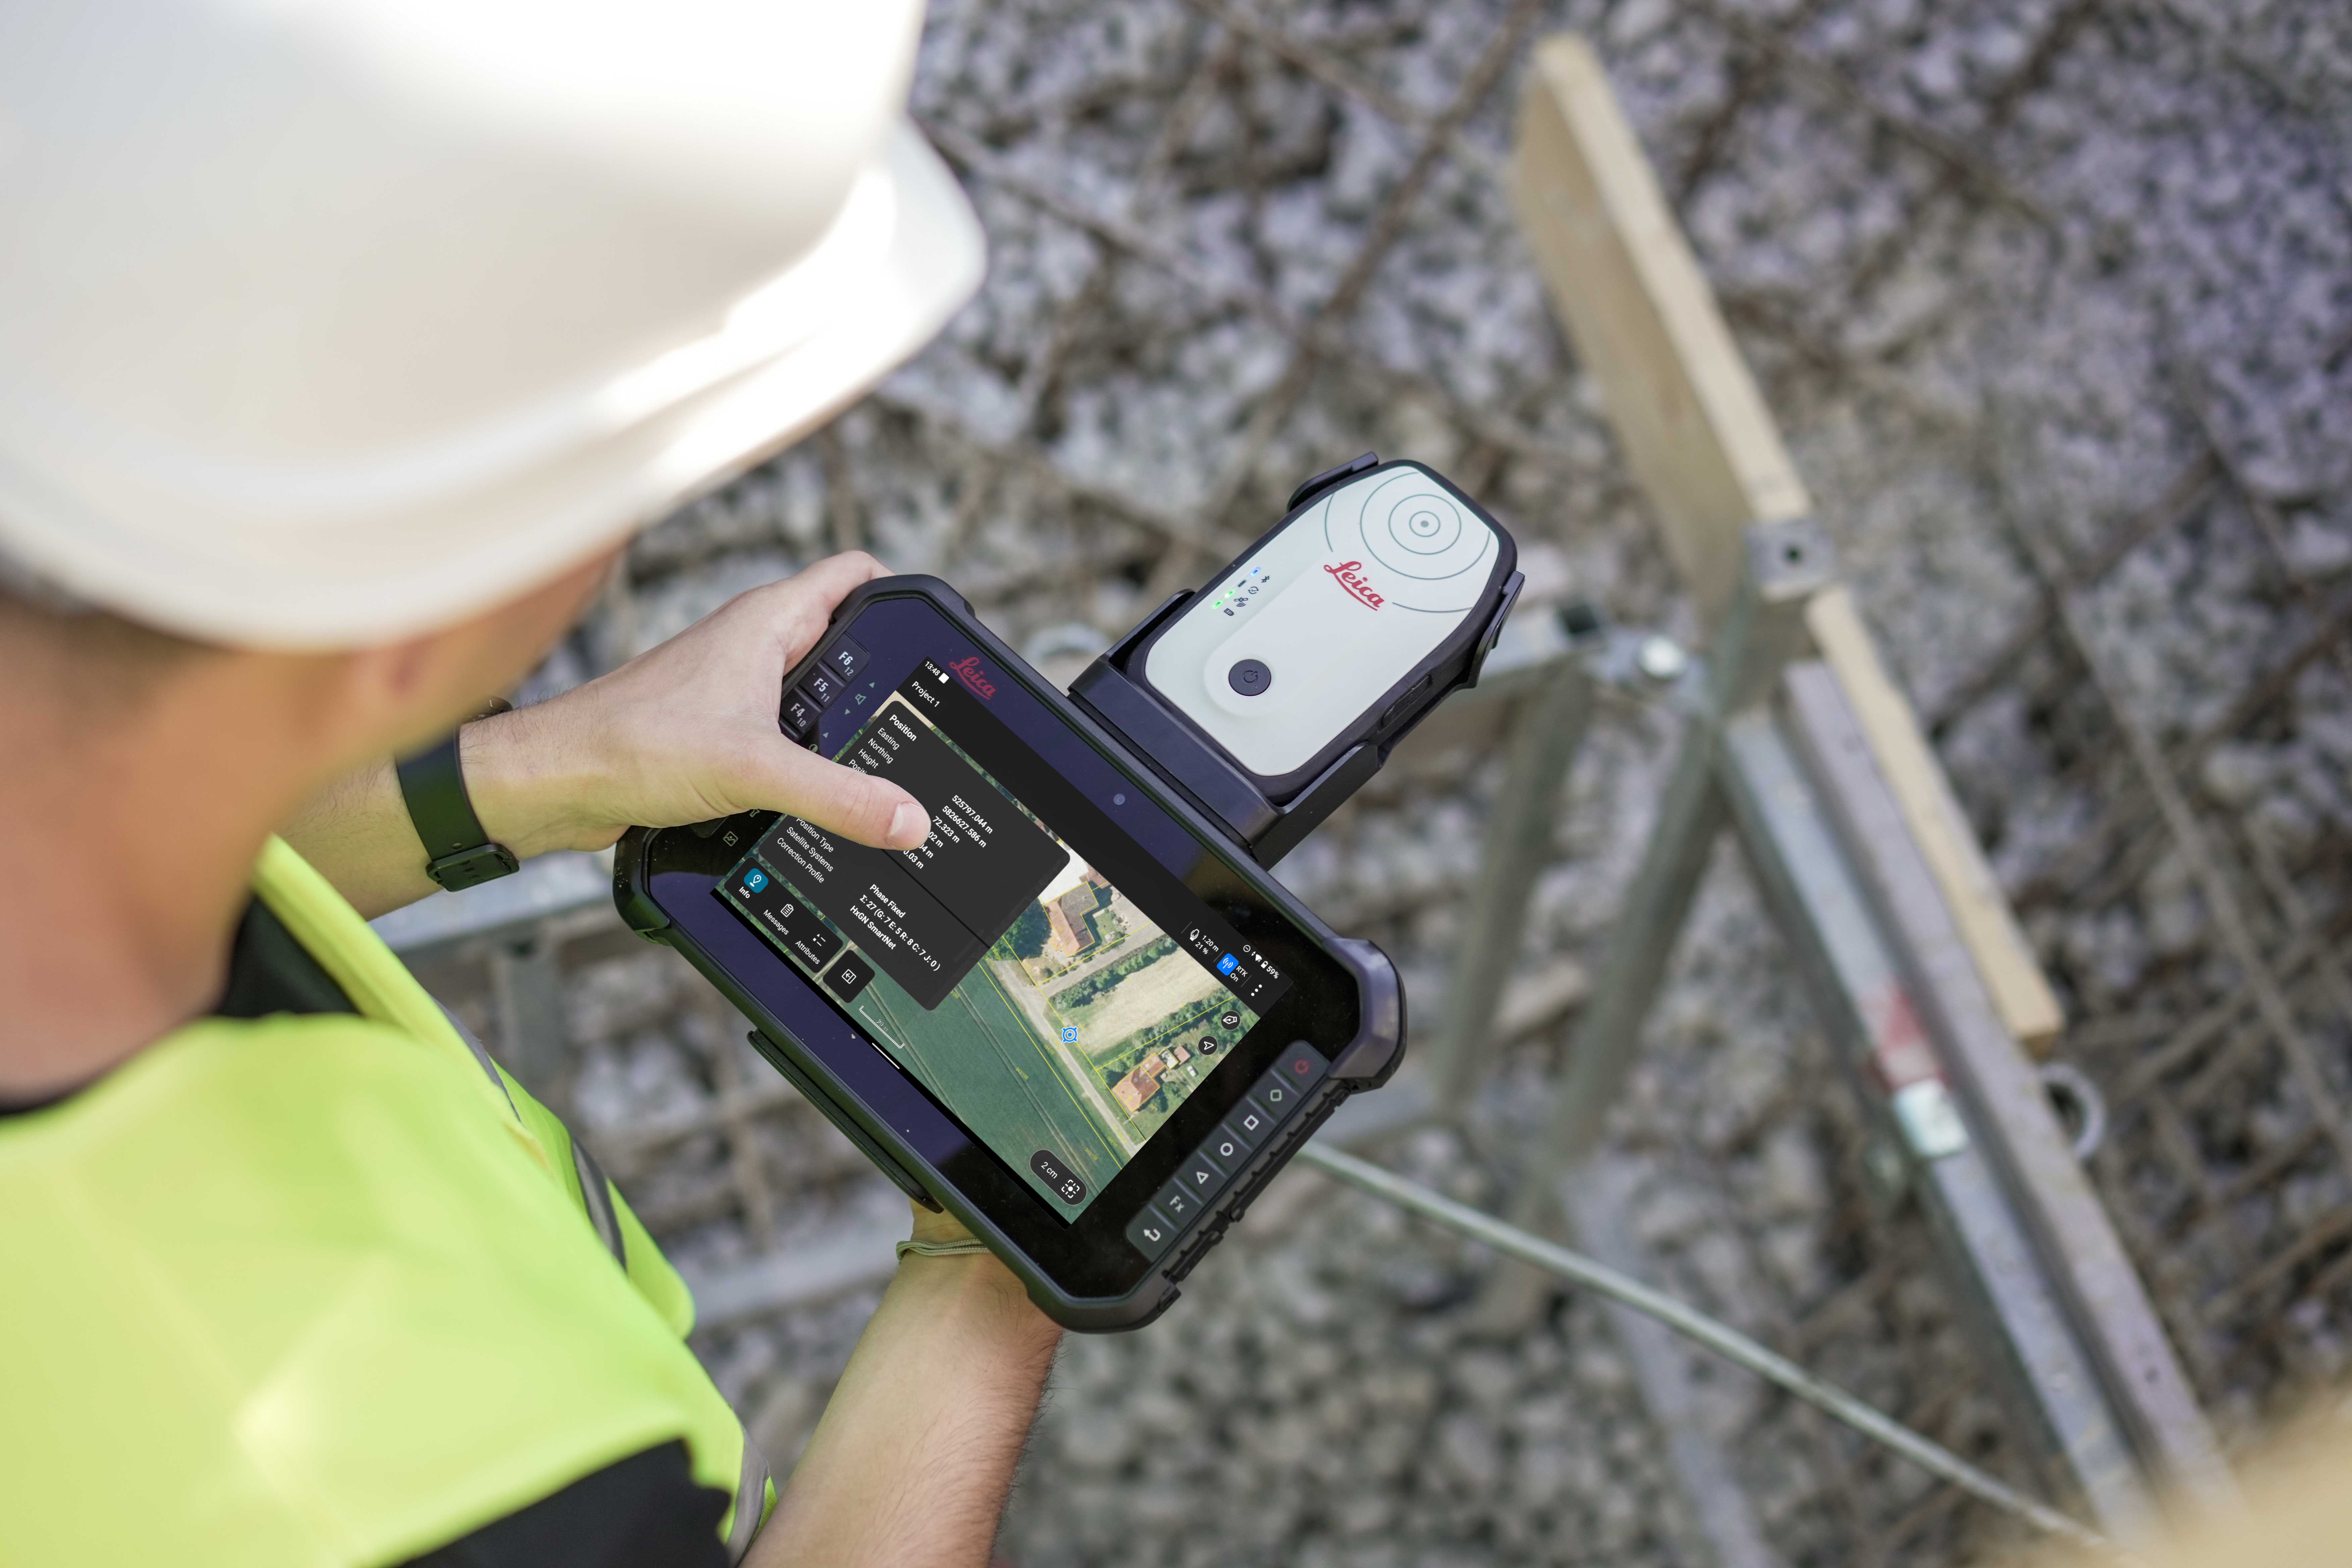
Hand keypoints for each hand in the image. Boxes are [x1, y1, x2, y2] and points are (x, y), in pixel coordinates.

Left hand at [468, 553, 929, 856]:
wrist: (555, 781)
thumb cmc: (630, 744)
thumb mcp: (755, 770)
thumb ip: (838, 797)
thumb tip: (909, 819)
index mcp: (766, 622)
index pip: (855, 576)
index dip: (901, 596)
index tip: (936, 640)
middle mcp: (750, 644)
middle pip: (844, 643)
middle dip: (881, 679)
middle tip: (917, 721)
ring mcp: (732, 686)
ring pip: (812, 693)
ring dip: (841, 727)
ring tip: (876, 765)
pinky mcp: (715, 728)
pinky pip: (781, 732)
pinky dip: (805, 758)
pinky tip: (818, 796)